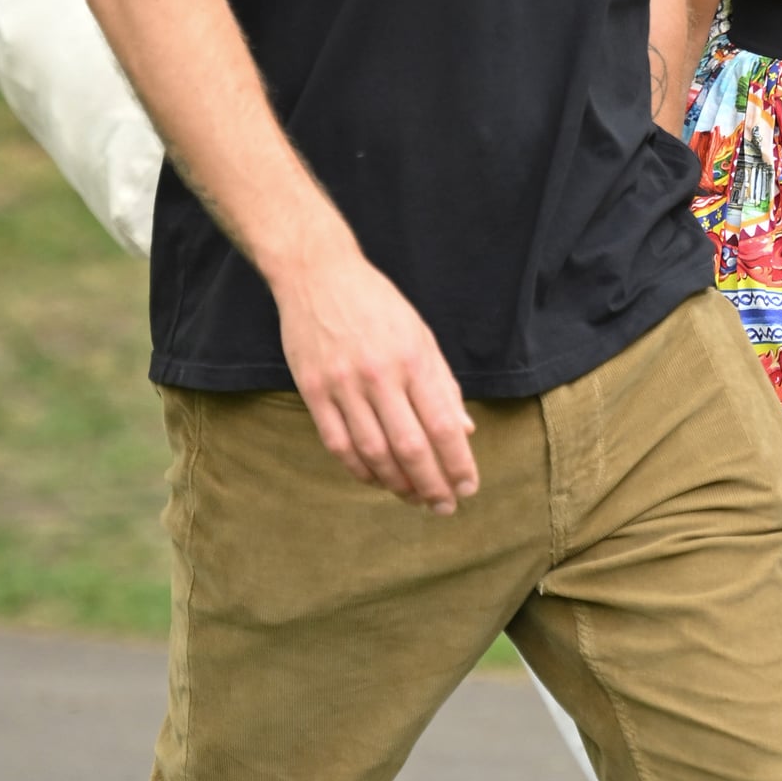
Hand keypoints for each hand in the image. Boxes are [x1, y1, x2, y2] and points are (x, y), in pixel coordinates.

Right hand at [273, 238, 479, 510]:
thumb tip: (465, 431)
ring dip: (397, 484)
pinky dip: (360, 469)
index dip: (457, 463)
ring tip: (414, 499)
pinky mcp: (313, 390)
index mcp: (413, 359)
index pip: (443, 425)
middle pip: (410, 447)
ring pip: (374, 452)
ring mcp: (343, 384)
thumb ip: (442, 384)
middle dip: (432, 484)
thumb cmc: (377, 305)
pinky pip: (338, 444)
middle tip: (444, 506)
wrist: (318, 274)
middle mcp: (380, 375)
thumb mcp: (420, 335)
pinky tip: (378, 480)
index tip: (468, 487)